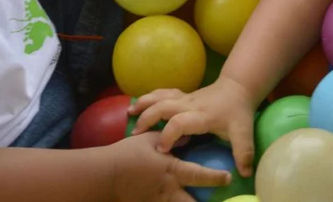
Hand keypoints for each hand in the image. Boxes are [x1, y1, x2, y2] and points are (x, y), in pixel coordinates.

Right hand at [109, 132, 230, 201]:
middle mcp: (168, 188)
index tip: (228, 178)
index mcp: (171, 170)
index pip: (198, 175)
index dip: (215, 178)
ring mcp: (158, 201)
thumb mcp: (149, 139)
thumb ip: (171, 137)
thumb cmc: (127, 154)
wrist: (104, 174)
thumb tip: (187, 136)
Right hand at [130, 77, 258, 176]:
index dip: (169, 135)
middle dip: (149, 118)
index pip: (181, 122)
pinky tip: (137, 105)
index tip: (162, 150)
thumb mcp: (243, 132)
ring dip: (145, 104)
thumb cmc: (238, 112)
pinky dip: (148, 97)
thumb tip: (245, 174)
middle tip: (136, 134)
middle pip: (165, 106)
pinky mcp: (181, 96)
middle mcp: (190, 105)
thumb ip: (243, 152)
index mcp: (202, 116)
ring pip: (161, 96)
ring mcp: (184, 98)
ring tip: (129, 114)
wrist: (237, 88)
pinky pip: (162, 93)